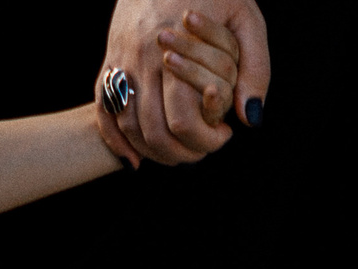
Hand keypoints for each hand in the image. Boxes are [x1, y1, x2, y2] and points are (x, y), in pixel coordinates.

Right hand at [95, 0, 271, 166]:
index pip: (183, 121)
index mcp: (176, 51)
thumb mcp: (246, 20)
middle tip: (202, 149)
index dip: (205, 141)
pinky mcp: (110, 57)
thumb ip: (255, 69)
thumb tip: (249, 118)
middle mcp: (142, 58)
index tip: (224, 135)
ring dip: (151, 151)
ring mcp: (121, 58)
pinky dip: (115, 139)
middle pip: (153, 131)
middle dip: (181, 153)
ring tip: (177, 153)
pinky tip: (133, 159)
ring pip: (127, 125)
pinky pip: (103, 107)